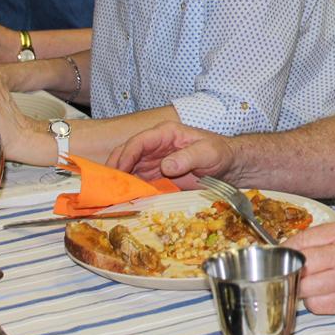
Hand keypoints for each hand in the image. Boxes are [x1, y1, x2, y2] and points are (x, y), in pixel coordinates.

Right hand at [107, 121, 235, 188]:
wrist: (228, 166)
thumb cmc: (219, 153)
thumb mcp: (207, 153)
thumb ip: (187, 157)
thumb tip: (166, 166)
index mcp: (165, 133)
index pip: (138, 142)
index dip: (126, 155)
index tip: (119, 171)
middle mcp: (154, 147)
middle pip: (126, 154)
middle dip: (114, 169)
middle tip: (107, 186)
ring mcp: (153, 162)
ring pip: (127, 169)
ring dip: (118, 181)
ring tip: (110, 196)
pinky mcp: (155, 176)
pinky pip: (136, 182)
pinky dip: (128, 190)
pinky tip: (122, 201)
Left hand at [284, 221, 334, 319]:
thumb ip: (326, 238)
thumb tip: (294, 248)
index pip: (302, 241)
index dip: (286, 251)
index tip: (281, 257)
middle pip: (300, 265)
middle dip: (291, 271)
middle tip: (291, 273)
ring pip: (305, 289)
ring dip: (303, 290)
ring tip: (311, 286)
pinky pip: (317, 305)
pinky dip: (316, 303)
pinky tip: (325, 296)